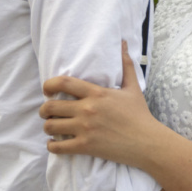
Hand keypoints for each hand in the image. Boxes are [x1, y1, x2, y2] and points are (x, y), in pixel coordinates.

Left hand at [40, 42, 160, 167]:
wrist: (147, 142)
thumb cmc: (139, 114)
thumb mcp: (133, 87)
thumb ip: (125, 64)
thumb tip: (123, 43)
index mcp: (96, 93)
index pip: (63, 82)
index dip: (49, 85)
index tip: (47, 90)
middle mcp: (87, 109)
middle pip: (51, 106)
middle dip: (44, 110)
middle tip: (47, 112)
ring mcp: (85, 129)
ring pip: (51, 127)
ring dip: (47, 127)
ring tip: (52, 127)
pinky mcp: (86, 146)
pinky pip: (58, 147)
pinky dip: (52, 146)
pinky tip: (55, 144)